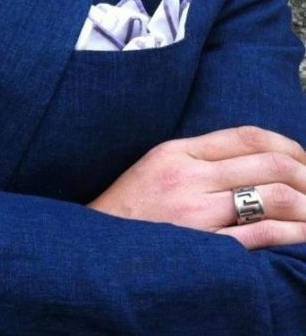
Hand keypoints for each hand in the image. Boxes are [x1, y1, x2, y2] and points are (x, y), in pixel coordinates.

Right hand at [88, 126, 305, 249]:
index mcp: (176, 152)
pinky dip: (295, 232)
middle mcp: (187, 176)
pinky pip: (263, 233)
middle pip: (268, 163)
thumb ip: (198, 155)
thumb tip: (254, 157)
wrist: (97, 245)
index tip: (301, 158)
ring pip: (273, 195)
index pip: (246, 135)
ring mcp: (196, 212)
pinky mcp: (204, 245)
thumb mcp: (154, 165)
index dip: (286, 144)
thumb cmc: (128, 208)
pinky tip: (304, 233)